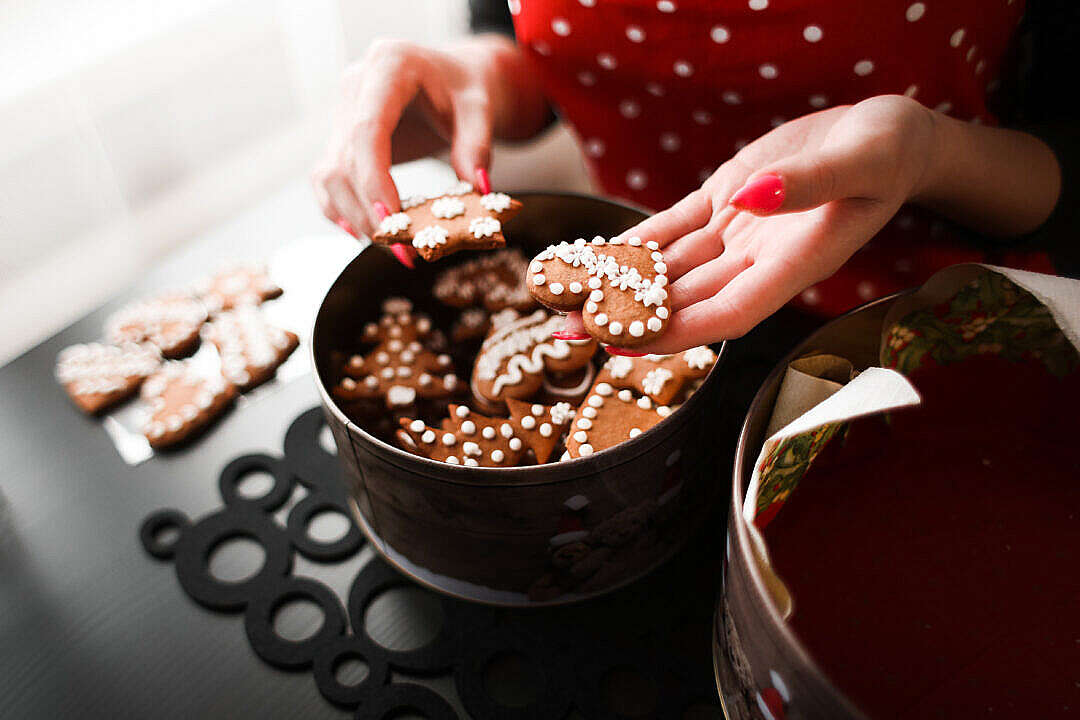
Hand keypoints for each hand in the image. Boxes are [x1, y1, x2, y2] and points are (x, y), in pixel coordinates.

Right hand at [312, 35, 547, 250]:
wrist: (456, 77)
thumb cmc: (468, 87)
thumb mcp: (482, 108)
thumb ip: (478, 144)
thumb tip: (477, 189)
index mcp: (388, 65)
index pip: (366, 130)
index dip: (373, 180)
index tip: (392, 222)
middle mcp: (355, 85)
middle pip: (345, 159)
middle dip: (371, 212)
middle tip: (404, 252)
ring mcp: (342, 111)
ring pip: (329, 174)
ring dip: (355, 218)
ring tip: (393, 248)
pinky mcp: (340, 136)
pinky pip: (328, 179)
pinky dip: (343, 210)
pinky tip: (366, 234)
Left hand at [579, 95, 939, 352]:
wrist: (886, 135)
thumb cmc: (889, 152)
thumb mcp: (863, 162)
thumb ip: (809, 185)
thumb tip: (750, 198)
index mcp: (796, 265)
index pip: (729, 313)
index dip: (679, 332)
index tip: (627, 343)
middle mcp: (759, 261)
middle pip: (687, 301)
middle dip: (630, 317)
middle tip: (572, 330)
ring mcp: (737, 233)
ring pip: (670, 268)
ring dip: (621, 283)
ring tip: (568, 296)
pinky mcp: (724, 202)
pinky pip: (673, 228)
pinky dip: (638, 241)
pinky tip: (599, 253)